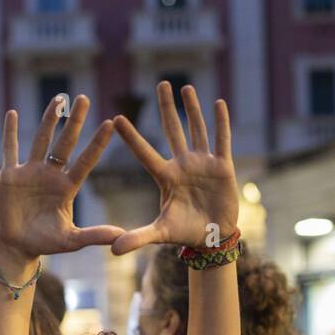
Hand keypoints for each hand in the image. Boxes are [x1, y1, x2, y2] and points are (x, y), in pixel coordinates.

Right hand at [0, 94, 122, 268]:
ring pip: (41, 140)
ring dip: (49, 119)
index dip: (97, 143)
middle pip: (65, 143)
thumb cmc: (45, 244)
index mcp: (67, 187)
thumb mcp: (72, 240)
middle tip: (84, 98)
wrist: (18, 247)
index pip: (86, 161)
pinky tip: (12, 113)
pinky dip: (10, 133)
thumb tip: (121, 236)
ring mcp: (31, 172)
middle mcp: (51, 175)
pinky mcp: (10, 176)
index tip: (111, 123)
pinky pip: (10, 150)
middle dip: (74, 121)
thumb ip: (95, 235)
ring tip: (58, 97)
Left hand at [110, 81, 237, 254]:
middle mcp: (182, 165)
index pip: (145, 153)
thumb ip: (137, 238)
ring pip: (196, 130)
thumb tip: (112, 250)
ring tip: (185, 87)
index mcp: (166, 177)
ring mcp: (203, 164)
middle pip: (172, 130)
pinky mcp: (223, 167)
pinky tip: (218, 103)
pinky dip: (221, 123)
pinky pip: (222, 141)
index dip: (132, 137)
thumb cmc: (184, 233)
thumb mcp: (159, 234)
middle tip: (160, 84)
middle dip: (166, 108)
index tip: (116, 119)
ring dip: (192, 109)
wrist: (212, 238)